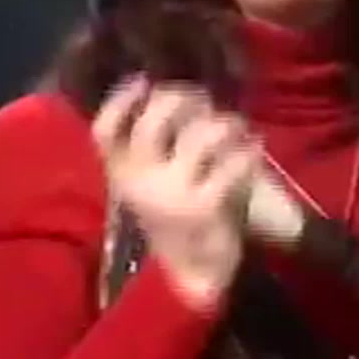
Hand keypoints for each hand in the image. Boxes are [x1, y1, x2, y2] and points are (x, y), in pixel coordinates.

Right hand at [91, 76, 258, 309]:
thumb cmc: (174, 220)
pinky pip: (233, 164)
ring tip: (239, 127)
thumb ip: (151, 146)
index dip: (119, 100)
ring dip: (226, 124)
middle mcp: (139, 183)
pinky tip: (256, 150)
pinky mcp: (207, 206)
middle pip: (154, 122)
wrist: (192, 277)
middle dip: (181, 101)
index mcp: (120, 177)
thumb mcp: (149, 185)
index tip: (143, 81)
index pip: (103, 131)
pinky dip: (249, 152)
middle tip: (204, 102)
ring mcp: (173, 194)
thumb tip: (167, 92)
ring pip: (200, 137)